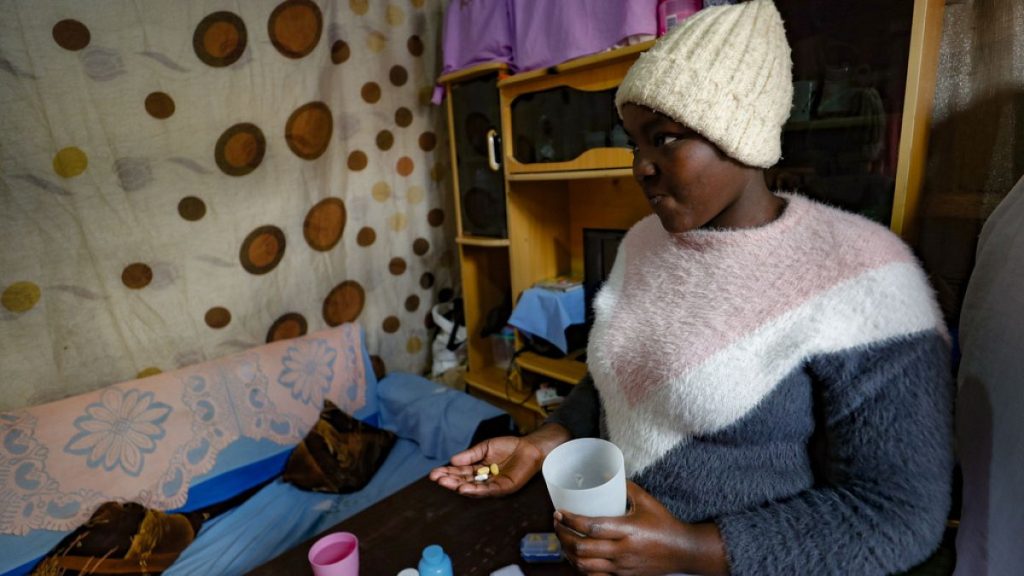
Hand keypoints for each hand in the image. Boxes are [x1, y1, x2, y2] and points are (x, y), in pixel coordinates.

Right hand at [429, 423, 570, 497]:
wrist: (529, 447)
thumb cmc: (508, 447)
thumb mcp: (485, 448)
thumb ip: (470, 455)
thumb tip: (452, 461)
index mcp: (478, 469)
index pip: (460, 473)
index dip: (447, 473)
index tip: (434, 473)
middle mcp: (484, 479)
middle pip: (464, 481)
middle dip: (450, 481)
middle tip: (436, 479)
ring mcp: (493, 485)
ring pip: (473, 488)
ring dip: (459, 487)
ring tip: (447, 484)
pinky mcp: (504, 488)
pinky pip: (488, 490)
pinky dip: (476, 490)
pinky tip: (464, 488)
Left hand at [553, 481, 727, 575]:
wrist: (683, 551)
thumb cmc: (665, 524)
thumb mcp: (647, 501)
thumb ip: (627, 487)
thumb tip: (607, 474)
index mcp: (627, 531)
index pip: (590, 527)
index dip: (570, 520)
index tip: (559, 512)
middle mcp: (621, 551)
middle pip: (581, 548)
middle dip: (563, 535)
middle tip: (557, 523)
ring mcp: (621, 567)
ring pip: (584, 565)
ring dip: (568, 553)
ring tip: (562, 540)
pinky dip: (580, 568)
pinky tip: (575, 558)